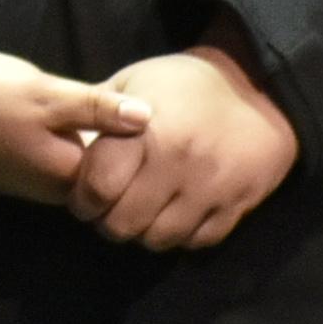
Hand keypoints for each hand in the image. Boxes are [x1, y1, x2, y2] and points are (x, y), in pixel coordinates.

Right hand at [0, 46, 134, 205]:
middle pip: (106, 170)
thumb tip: (150, 118)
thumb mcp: (44, 93)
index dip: (143, 140)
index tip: (159, 111)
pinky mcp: (13, 168)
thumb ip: (96, 108)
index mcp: (66, 175)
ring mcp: (30, 181)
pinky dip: (69, 138)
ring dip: (95, 139)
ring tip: (107, 102)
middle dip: (121, 142)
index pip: (125, 168)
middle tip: (139, 101)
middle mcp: (52, 189)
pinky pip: (57, 158)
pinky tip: (71, 110)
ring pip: (80, 162)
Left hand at [68, 46, 297, 252]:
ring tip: (143, 212)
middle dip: (108, 221)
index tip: (84, 198)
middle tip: (111, 210)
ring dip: (144, 232)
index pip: (98, 188)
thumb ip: (99, 114)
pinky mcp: (238, 204)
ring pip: (159, 239)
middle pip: (124, 224)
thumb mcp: (135, 82)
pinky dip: (182, 234)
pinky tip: (175, 213)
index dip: (82, 200)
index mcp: (147, 131)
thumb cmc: (185, 84)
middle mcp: (178, 163)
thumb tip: (62, 140)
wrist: (261, 86)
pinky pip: (197, 241)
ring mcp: (210, 187)